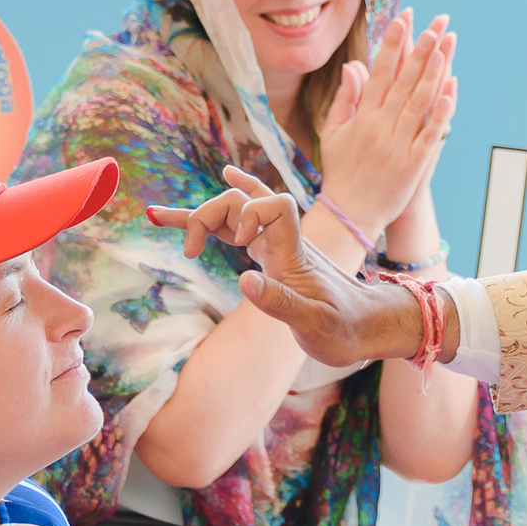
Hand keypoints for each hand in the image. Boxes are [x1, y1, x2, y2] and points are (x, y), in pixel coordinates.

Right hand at [151, 170, 433, 364]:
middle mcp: (285, 241)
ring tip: (157, 215)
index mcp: (295, 252)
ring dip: (200, 213)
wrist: (369, 326)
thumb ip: (280, 302)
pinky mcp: (274, 257)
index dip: (250, 214)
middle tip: (189, 252)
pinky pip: (243, 227)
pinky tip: (209, 196)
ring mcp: (278, 246)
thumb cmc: (346, 329)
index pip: (274, 207)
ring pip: (237, 214)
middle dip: (209, 216)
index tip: (239, 247)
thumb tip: (244, 280)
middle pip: (243, 204)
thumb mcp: (314, 325)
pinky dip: (220, 217)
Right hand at [317, 9, 456, 234]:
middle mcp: (380, 126)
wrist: (350, 214)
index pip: (380, 71)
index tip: (402, 18)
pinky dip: (441, 113)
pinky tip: (451, 91)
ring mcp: (398, 144)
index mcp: (362, 116)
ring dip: (433, 72)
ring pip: (419, 102)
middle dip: (420, 49)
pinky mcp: (413, 164)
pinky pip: (430, 134)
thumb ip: (346, 98)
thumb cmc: (341, 171)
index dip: (392, 44)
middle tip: (436, 24)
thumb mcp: (334, 132)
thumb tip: (354, 66)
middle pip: (404, 81)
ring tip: (446, 46)